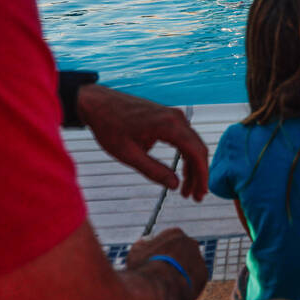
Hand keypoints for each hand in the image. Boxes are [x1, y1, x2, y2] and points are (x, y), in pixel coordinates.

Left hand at [77, 84, 208, 199]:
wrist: (97, 103)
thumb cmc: (109, 125)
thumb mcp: (129, 155)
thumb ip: (154, 171)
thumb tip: (174, 185)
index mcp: (168, 125)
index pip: (196, 153)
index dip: (201, 176)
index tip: (200, 193)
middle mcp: (175, 118)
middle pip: (198, 149)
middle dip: (198, 175)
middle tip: (195, 196)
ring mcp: (173, 115)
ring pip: (192, 145)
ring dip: (192, 167)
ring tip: (186, 189)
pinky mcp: (167, 117)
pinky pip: (184, 138)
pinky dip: (185, 156)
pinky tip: (180, 172)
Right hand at [126, 228, 207, 299]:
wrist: (161, 286)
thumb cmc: (145, 268)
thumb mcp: (136, 253)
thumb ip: (142, 245)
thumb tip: (144, 241)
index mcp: (175, 234)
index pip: (170, 239)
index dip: (161, 250)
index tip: (155, 260)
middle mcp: (190, 242)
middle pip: (182, 250)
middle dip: (174, 259)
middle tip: (163, 272)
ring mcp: (199, 258)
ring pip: (189, 264)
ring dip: (181, 271)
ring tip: (169, 283)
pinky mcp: (203, 274)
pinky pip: (195, 278)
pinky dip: (187, 283)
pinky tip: (177, 289)